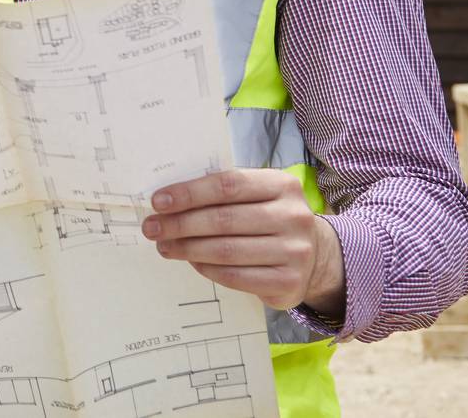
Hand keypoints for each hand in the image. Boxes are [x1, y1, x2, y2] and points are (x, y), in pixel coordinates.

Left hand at [142, 168, 344, 315]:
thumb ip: (223, 193)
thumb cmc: (270, 217)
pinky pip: (236, 276)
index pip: (227, 185)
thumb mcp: (257, 195)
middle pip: (223, 220)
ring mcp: (295, 251)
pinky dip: (208, 269)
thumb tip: (168, 201)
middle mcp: (293, 216)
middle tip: (152, 228)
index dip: (189, 193)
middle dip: (180, 224)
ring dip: (187, 249)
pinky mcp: (289, 282)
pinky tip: (192, 262)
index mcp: (281, 185)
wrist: (315, 255)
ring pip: (226, 250)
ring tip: (164, 246)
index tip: (158, 202)